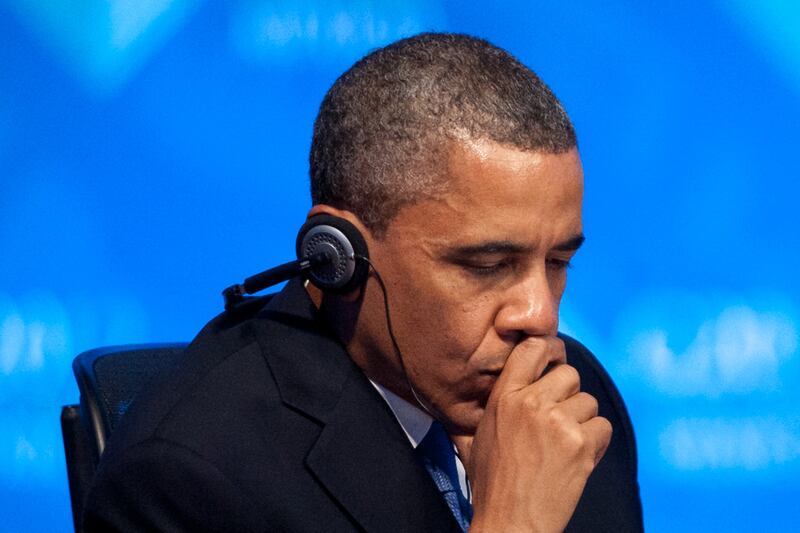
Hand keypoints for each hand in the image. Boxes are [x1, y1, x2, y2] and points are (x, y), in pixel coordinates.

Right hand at [456, 336, 611, 532]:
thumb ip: (480, 410)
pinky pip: (603, 427)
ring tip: (564, 447)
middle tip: (558, 423)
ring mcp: (557, 422)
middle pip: (569, 374)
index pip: (532, 349)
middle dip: (569, 396)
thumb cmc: (493, 485)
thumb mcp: (476, 438)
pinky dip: (597, 444)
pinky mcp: (580, 444)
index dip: (550, 350)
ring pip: (589, 401)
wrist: (510, 522)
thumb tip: (462, 396)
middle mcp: (530, 403)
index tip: (555, 358)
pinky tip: (578, 459)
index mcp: (504, 397)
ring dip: (583, 423)